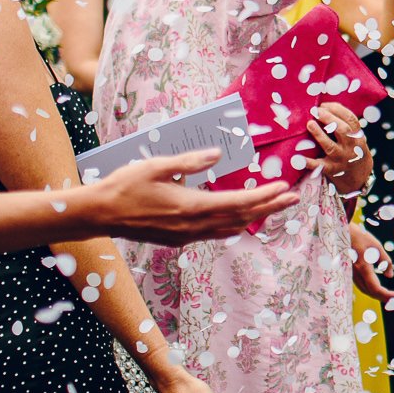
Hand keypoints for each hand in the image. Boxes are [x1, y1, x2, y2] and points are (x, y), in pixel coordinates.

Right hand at [86, 151, 296, 242]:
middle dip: (270, 208)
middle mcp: (194, 225)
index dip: (265, 197)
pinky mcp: (179, 238)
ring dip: (255, 217)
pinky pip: (215, 233)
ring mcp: (187, 235)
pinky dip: (234, 225)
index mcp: (191, 206)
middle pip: (242, 218)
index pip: (239, 203)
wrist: (99, 215)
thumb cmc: (125, 186)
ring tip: (275, 207)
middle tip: (294, 198)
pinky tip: (241, 219)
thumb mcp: (157, 165)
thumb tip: (217, 154)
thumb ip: (190, 161)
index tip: (285, 188)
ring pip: (230, 229)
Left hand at [310, 102, 371, 200]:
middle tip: (316, 110)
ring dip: (319, 135)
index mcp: (357, 136)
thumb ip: (346, 125)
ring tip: (309, 124)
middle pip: (343, 130)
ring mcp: (341, 159)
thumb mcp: (356, 138)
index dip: (337, 109)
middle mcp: (351, 147)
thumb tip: (325, 106)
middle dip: (330, 118)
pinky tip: (298, 158)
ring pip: (331, 147)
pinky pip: (319, 166)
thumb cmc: (353, 151)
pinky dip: (308, 163)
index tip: (324, 104)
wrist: (359, 178)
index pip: (350, 119)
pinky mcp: (331, 170)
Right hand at [347, 220, 393, 302]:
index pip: (376, 288)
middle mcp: (355, 274)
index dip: (388, 295)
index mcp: (363, 267)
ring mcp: (351, 274)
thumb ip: (385, 261)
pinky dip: (371, 290)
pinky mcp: (350, 273)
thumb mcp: (376, 246)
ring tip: (390, 295)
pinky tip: (378, 288)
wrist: (340, 232)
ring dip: (377, 294)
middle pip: (370, 292)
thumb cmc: (359, 237)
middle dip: (384, 297)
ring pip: (365, 290)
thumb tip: (390, 276)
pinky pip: (361, 285)